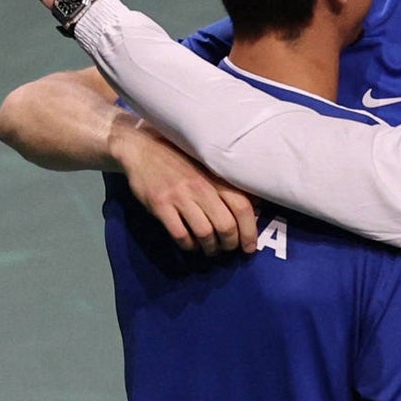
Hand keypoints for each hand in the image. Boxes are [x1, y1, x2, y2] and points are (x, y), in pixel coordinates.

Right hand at [111, 117, 260, 254]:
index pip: (242, 206)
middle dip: (230, 243)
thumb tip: (257, 207)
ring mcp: (180, 196)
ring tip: (210, 250)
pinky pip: (180, 234)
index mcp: (215, 177)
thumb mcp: (207, 168)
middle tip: (228, 249)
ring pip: (204, 232)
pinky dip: (188, 245)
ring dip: (210, 248)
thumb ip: (228, 187)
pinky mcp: (160, 205)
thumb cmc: (180, 161)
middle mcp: (201, 187)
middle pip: (226, 224)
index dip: (250, 230)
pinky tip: (190, 244)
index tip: (250, 247)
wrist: (143, 149)